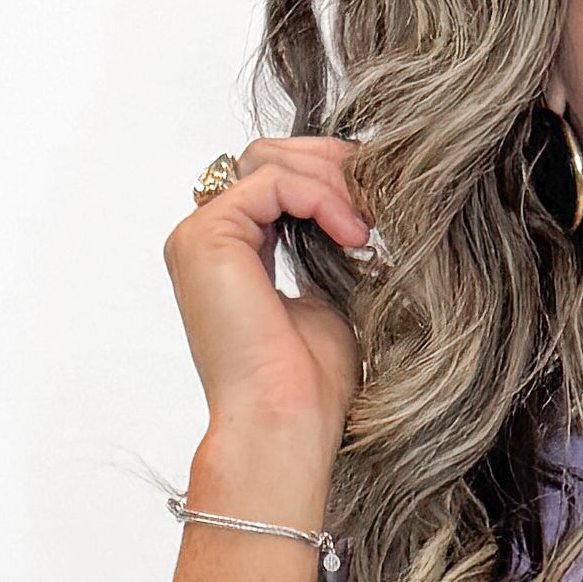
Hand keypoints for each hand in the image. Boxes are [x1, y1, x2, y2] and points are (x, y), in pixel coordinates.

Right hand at [160, 133, 370, 485]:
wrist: (285, 424)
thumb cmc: (308, 387)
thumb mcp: (330, 301)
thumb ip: (329, 252)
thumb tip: (358, 215)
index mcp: (231, 255)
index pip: (276, 182)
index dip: (331, 179)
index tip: (381, 200)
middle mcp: (206, 241)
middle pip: (268, 157)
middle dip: (332, 166)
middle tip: (382, 196)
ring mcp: (199, 237)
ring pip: (270, 161)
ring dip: (331, 182)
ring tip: (369, 225)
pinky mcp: (206, 236)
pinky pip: (272, 181)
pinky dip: (319, 197)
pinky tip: (352, 234)